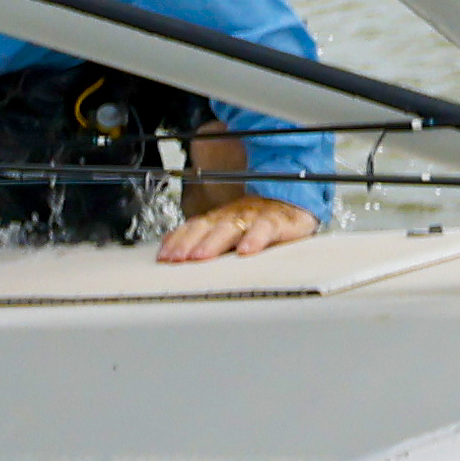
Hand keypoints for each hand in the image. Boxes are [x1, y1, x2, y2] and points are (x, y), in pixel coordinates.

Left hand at [158, 188, 320, 264]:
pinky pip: (264, 229)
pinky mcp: (277, 221)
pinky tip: (246, 251)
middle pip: (205, 227)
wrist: (296, 201)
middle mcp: (233, 215)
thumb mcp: (233, 229)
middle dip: (187, 243)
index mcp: (220, 218)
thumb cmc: (261, 219)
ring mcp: (253, 216)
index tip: (163, 257)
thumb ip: (208, 238)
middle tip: (175, 259)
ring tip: (201, 257)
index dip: (176, 241)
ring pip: (230, 227)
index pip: (192, 227)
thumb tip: (177, 248)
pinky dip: (254, 239)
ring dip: (213, 242)